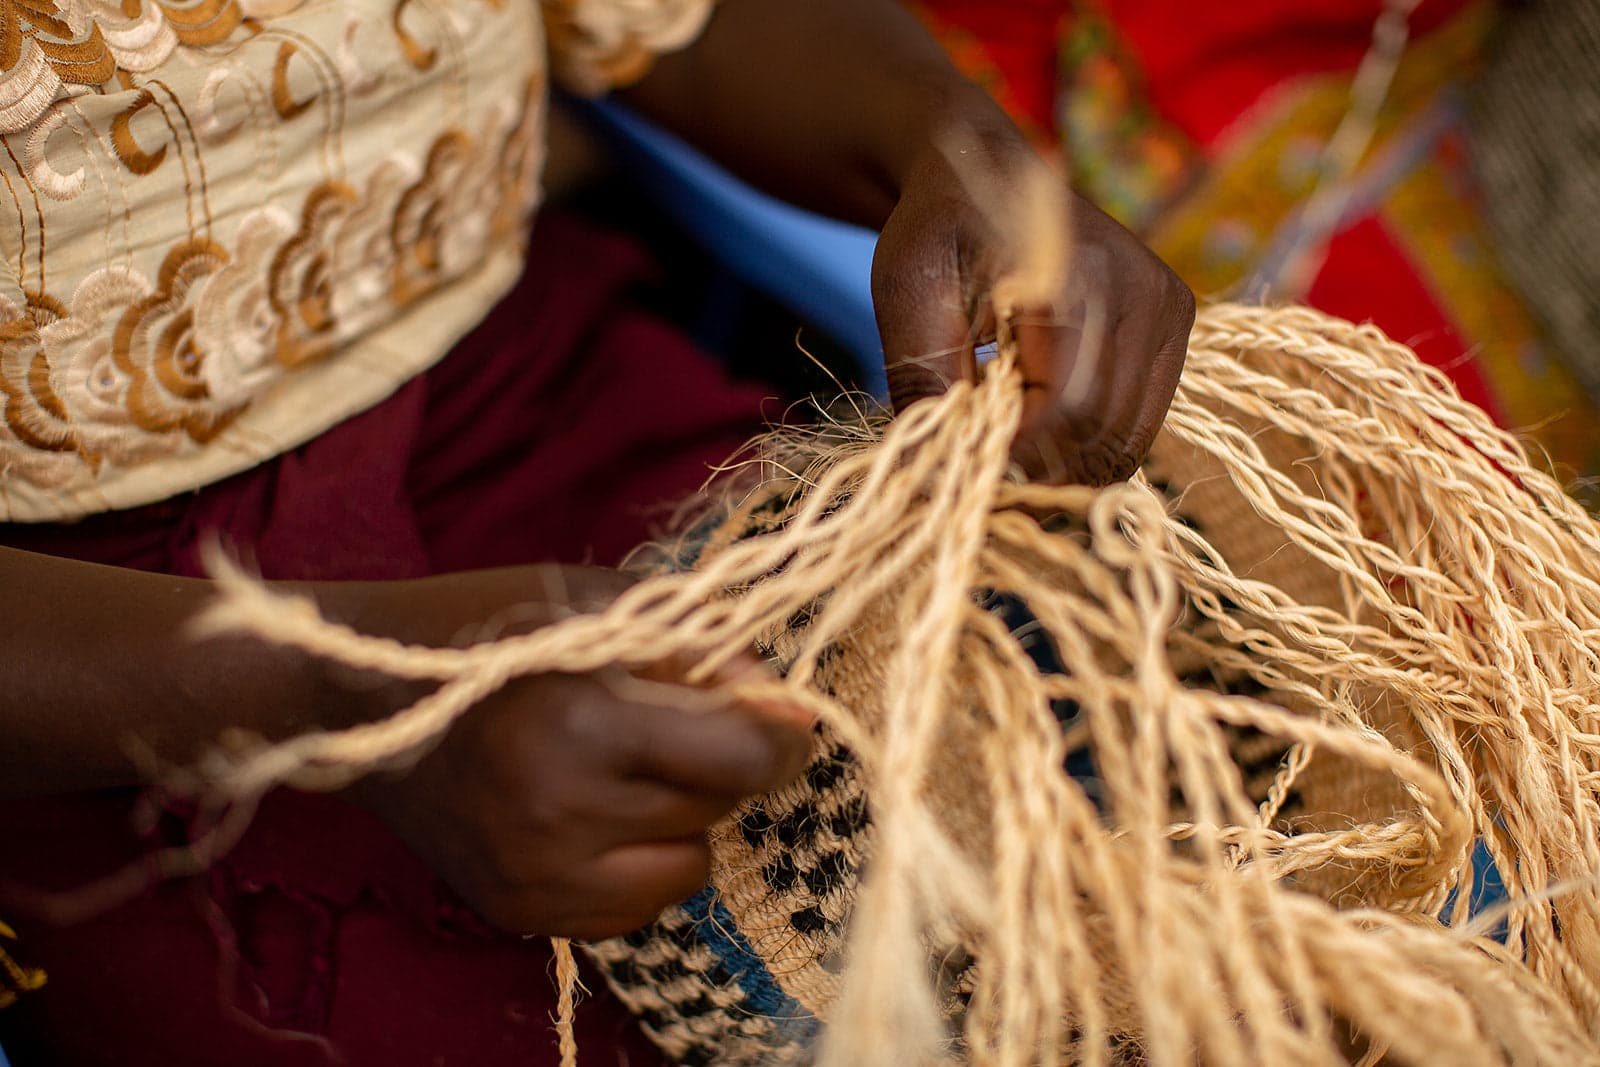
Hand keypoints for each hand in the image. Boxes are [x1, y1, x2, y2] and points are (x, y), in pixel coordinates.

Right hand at [335, 566, 813, 939]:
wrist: (352, 698)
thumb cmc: (482, 626)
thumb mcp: (592, 601)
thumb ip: (699, 647)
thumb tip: (787, 705)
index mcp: (584, 721)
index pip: (742, 758)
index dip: (779, 735)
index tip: (781, 719)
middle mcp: (561, 814)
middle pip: (716, 805)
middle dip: (715, 761)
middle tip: (665, 720)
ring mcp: (537, 876)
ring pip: (688, 865)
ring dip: (680, 817)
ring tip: (622, 768)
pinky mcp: (518, 912)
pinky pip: (637, 908)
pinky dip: (640, 863)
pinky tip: (594, 813)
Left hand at [872, 124, 1193, 485]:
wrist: (985, 173)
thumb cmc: (936, 231)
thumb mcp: (906, 292)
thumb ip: (921, 376)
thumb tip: (934, 468)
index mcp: (1077, 271)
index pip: (1066, 406)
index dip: (1015, 451)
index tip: (965, 455)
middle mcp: (1141, 287)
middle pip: (1103, 432)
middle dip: (1038, 467)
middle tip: (981, 467)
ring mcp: (1168, 306)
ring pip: (1128, 440)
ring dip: (1065, 464)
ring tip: (1008, 446)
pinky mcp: (1175, 324)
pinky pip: (1141, 423)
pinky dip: (1091, 445)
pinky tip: (1043, 426)